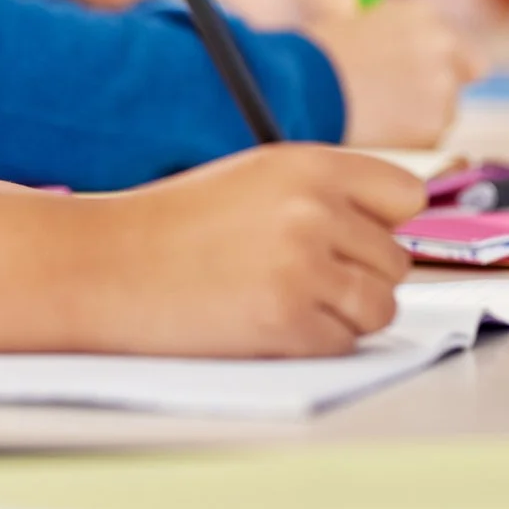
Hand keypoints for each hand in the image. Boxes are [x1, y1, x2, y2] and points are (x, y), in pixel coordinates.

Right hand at [75, 145, 424, 356]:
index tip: (354, 237)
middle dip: (355, 275)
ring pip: (379, 308)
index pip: (405, 195)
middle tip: (292, 275)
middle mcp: (314, 210)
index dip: (380, 222)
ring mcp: (304, 266)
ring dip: (340, 314)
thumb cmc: (169, 227)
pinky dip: (309, 343)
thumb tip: (389, 231)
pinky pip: (342, 344)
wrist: (103, 265)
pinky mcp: (289, 321)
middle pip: (396, 261)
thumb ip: (321, 195)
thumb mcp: (251, 181)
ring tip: (278, 298)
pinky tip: (260, 321)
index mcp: (307, 164)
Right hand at [312, 0, 486, 147]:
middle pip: (460, 79)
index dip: (443, 67)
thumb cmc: (315, 59)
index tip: (424, 79)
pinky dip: (405, 141)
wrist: (303, 86)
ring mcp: (443, 87)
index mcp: (423, 16)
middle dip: (432, 93)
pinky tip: (372, 130)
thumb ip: (398, 45)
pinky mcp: (434, 125)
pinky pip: (427, 139)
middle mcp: (443, 45)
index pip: (460, 48)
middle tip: (396, 104)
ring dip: (418, 119)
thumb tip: (409, 67)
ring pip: (442, 113)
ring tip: (371, 115)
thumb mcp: (361, 31)